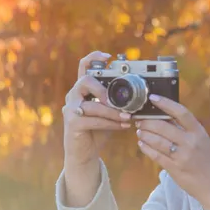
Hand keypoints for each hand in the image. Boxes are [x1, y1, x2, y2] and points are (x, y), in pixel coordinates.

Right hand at [63, 51, 131, 166]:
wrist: (84, 153)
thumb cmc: (97, 131)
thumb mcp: (110, 113)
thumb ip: (118, 103)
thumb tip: (139, 98)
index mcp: (83, 89)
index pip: (84, 67)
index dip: (94, 57)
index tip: (108, 56)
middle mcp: (73, 96)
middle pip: (85, 81)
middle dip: (103, 89)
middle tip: (118, 101)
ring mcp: (70, 109)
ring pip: (92, 105)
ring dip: (113, 112)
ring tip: (128, 117)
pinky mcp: (72, 123)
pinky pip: (93, 120)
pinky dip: (110, 123)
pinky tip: (122, 126)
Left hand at [135, 95, 209, 209]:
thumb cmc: (205, 160)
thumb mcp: (201, 140)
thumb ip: (185, 129)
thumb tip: (164, 115)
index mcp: (198, 132)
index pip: (181, 112)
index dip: (166, 104)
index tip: (153, 98)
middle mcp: (190, 142)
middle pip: (163, 126)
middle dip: (148, 122)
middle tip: (140, 120)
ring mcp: (182, 156)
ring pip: (157, 141)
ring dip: (144, 134)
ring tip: (139, 131)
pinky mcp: (174, 168)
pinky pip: (155, 155)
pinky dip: (146, 148)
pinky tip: (141, 144)